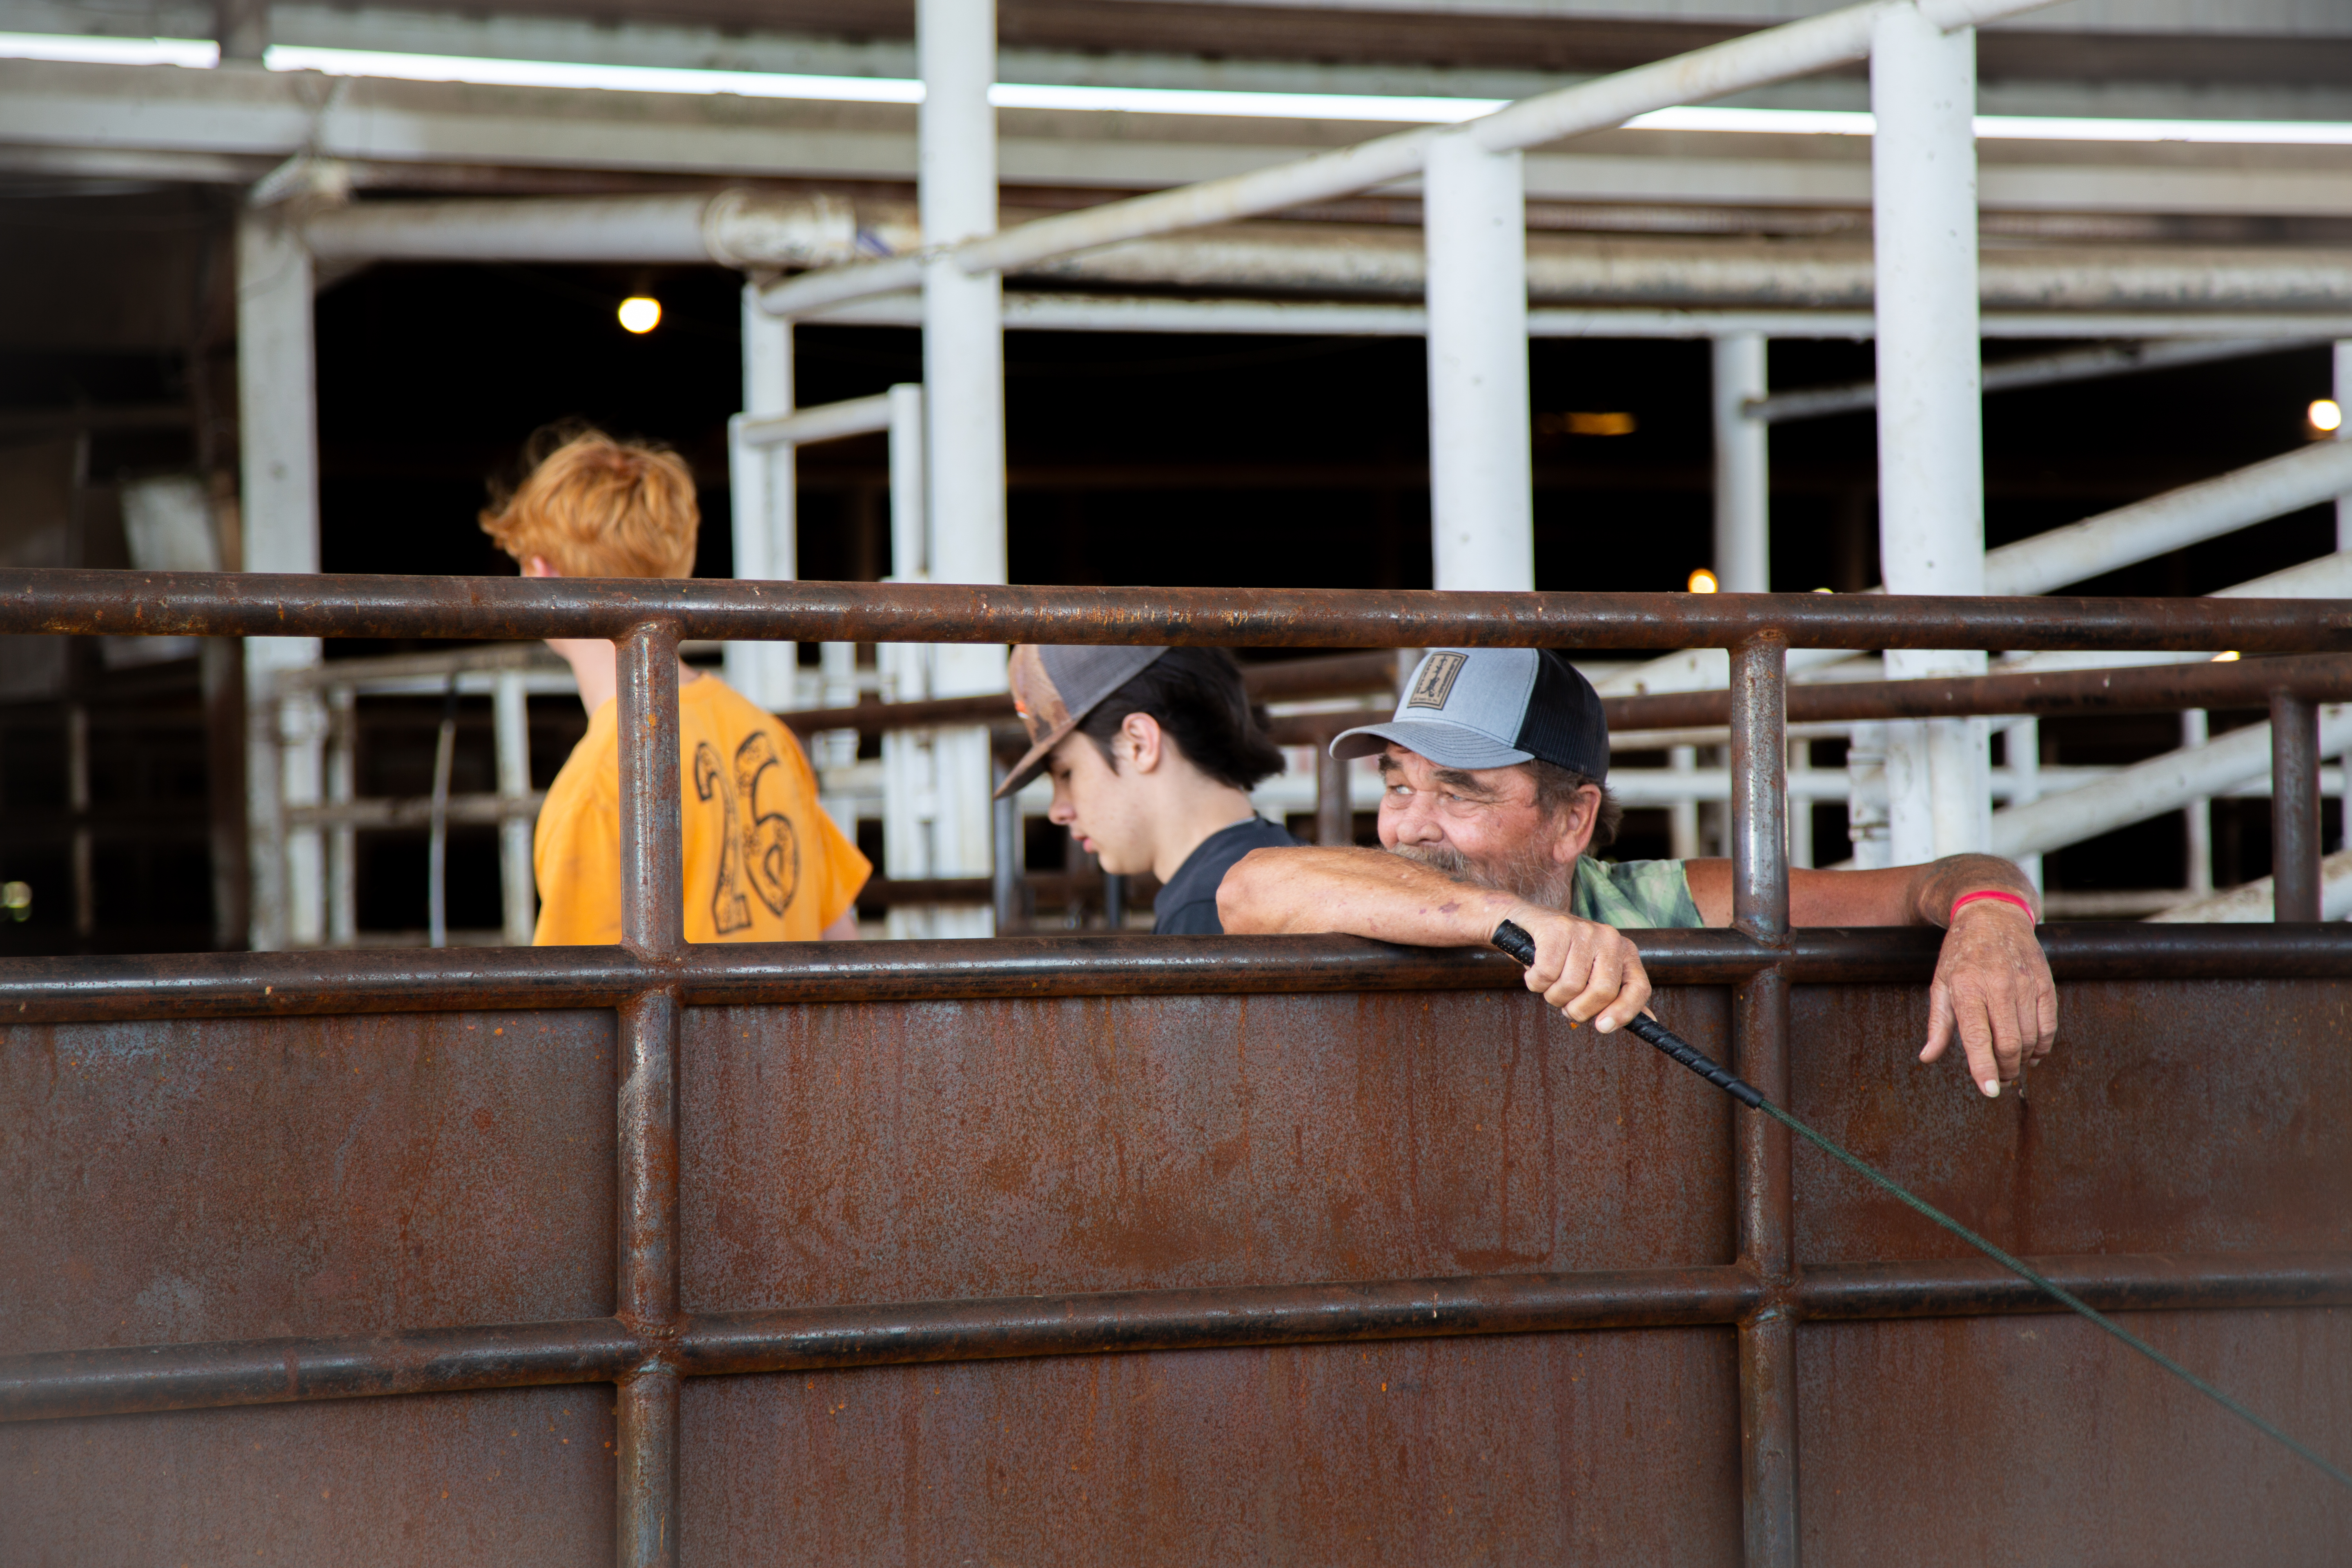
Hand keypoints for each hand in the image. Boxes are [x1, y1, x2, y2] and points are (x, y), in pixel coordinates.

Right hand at [1504, 904, 1651, 1032]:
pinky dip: (1535, 982)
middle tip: (1565, 1006)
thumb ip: (1619, 996)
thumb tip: (1649, 1021)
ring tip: (1549, 983)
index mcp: (1624, 951)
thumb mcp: (1594, 973)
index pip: (1638, 988)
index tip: (1602, 1027)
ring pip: (1571, 986)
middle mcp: (1609, 938)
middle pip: (1603, 991)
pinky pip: (1546, 974)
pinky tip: (1534, 971)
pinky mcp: (1557, 929)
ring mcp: (1584, 931)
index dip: (1623, 1013)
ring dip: (1552, 996)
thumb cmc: (1562, 954)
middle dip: (1578, 1009)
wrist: (1524, 922)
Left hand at [1919, 899, 2057, 1096]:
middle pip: (2008, 1044)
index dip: (1984, 1068)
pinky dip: (2042, 1045)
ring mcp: (2024, 984)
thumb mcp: (1939, 984)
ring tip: (2012, 1066)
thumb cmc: (1960, 954)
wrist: (1992, 914)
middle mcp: (1997, 986)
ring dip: (2022, 1060)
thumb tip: (1927, 1057)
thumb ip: (1937, 1024)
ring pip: (2029, 1038)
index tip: (1989, 1091)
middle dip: (2006, 1070)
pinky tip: (2032, 1051)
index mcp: (1966, 988)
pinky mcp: (2044, 983)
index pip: (1978, 1038)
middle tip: (2000, 1080)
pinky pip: (2048, 1025)